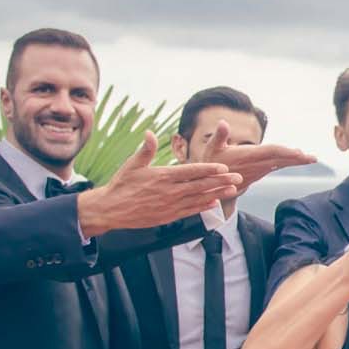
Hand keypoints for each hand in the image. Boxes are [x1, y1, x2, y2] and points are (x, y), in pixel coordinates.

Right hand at [76, 132, 238, 236]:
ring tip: (233, 189)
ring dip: (217, 193)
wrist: (111, 210)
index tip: (224, 167)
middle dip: (221, 181)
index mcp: (163, 176)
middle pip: (200, 185)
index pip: (191, 172)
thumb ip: (146, 149)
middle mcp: (170, 191)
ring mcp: (170, 205)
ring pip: (199, 198)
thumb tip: (149, 132)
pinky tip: (214, 202)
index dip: (209, 169)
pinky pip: (190, 211)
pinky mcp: (168, 216)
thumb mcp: (132, 164)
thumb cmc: (121, 184)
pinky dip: (203, 206)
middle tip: (238, 177)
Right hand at [194, 121, 316, 195]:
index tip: (299, 153)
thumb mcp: (212, 148)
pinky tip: (299, 159)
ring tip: (311, 158)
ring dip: (296, 161)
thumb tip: (222, 122)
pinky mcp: (261, 172)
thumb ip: (220, 135)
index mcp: (248, 156)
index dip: (285, 152)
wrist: (215, 185)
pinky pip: (278, 165)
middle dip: (297, 159)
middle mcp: (257, 164)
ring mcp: (260, 169)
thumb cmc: (213, 164)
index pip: (270, 152)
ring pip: (281, 163)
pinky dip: (289, 162)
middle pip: (280, 159)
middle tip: (313, 158)